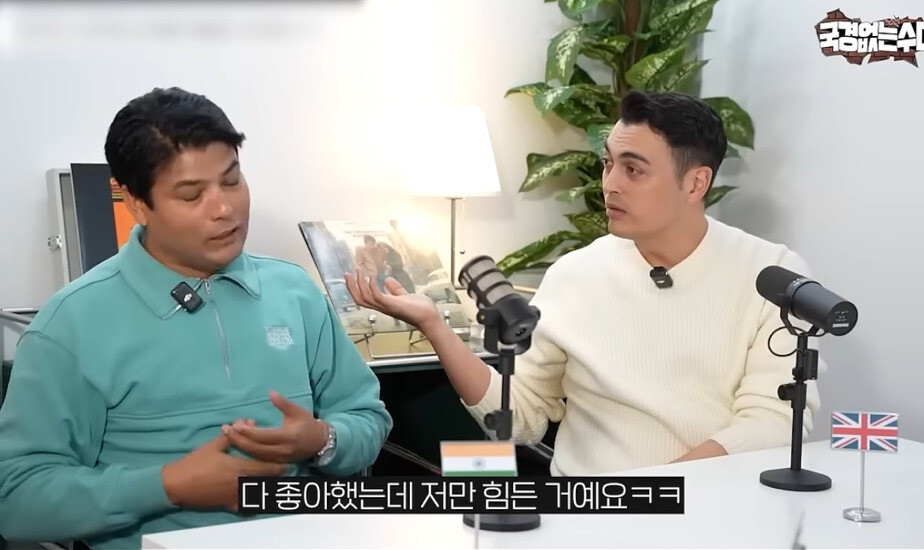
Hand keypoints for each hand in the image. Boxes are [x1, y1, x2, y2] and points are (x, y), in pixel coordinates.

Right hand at [161, 434, 287, 511]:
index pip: (265, 467)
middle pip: (265, 481)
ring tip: (276, 483)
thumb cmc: (195, 462)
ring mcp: (234, 496)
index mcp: (239, 468)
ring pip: (258, 494)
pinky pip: (245, 506)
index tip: (287, 463)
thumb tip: (247, 422)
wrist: (177, 485)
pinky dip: (253, 503)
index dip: (278, 466)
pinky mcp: (227, 505)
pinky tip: (259, 500)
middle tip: (285, 471)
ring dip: (268, 488)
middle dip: (276, 476)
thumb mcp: (214, 446)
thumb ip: (233, 436)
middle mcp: (240, 483)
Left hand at [222, 391, 328, 463]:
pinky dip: (247, 451)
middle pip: (256, 448)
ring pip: (255, 455)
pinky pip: (258, 459)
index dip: (249, 432)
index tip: (235, 425)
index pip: (264, 436)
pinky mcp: (276, 463)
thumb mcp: (297, 411)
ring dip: (240, 446)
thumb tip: (271, 392)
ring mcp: (279, 459)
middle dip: (239, 440)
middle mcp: (282, 450)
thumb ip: (283, 403)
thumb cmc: (307, 424)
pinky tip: (237, 442)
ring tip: (227, 435)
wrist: (319, 443)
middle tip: (225, 430)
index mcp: (288, 436)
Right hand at [344, 269, 439, 329]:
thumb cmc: (420, 309)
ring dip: (360, 284)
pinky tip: (372, 276)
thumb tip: (388, 280)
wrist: (429, 317)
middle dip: (351, 287)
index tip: (351, 276)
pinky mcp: (392, 305)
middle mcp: (382, 307)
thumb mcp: (405, 296)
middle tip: (347, 273)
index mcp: (383, 305)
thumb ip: (396, 289)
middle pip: (359, 299)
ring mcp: (386, 307)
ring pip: (365, 298)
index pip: (364, 298)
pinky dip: (372, 286)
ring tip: (359, 270)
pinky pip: (377, 297)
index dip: (355, 288)